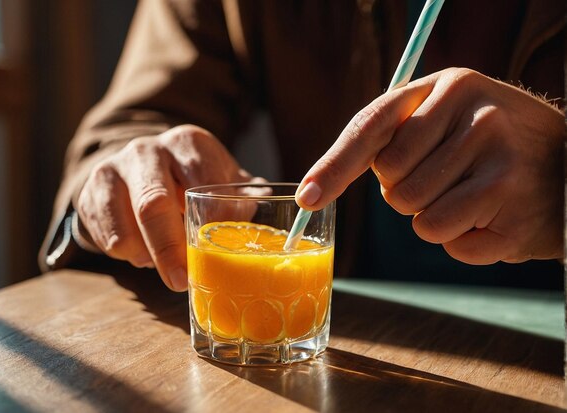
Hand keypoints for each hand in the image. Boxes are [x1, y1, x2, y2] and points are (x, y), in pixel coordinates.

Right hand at [77, 125, 255, 290]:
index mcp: (188, 143)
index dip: (213, 221)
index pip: (202, 183)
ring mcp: (113, 169)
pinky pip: (108, 237)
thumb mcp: (215, 178)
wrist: (134, 167)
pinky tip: (142, 252)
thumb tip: (260, 213)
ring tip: (162, 265)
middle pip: (154, 204)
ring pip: (126, 226)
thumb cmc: (187, 179)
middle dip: (169, 249)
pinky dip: (128, 254)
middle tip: (182, 281)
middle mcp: (148, 150)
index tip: (222, 249)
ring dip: (147, 255)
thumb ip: (239, 195)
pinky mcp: (90, 194)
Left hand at [296, 68, 565, 263]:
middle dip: (407, 191)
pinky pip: (450, 244)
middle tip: (445, 175)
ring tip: (469, 193)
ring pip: (419, 220)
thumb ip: (387, 135)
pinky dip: (461, 240)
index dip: (335, 166)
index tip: (308, 198)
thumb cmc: (482, 142)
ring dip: (433, 216)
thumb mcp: (442, 113)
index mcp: (448, 86)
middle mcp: (478, 118)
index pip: (373, 128)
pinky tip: (488, 215)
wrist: (563, 163)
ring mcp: (503, 165)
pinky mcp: (518, 212)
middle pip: (393, 186)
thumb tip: (312, 188)